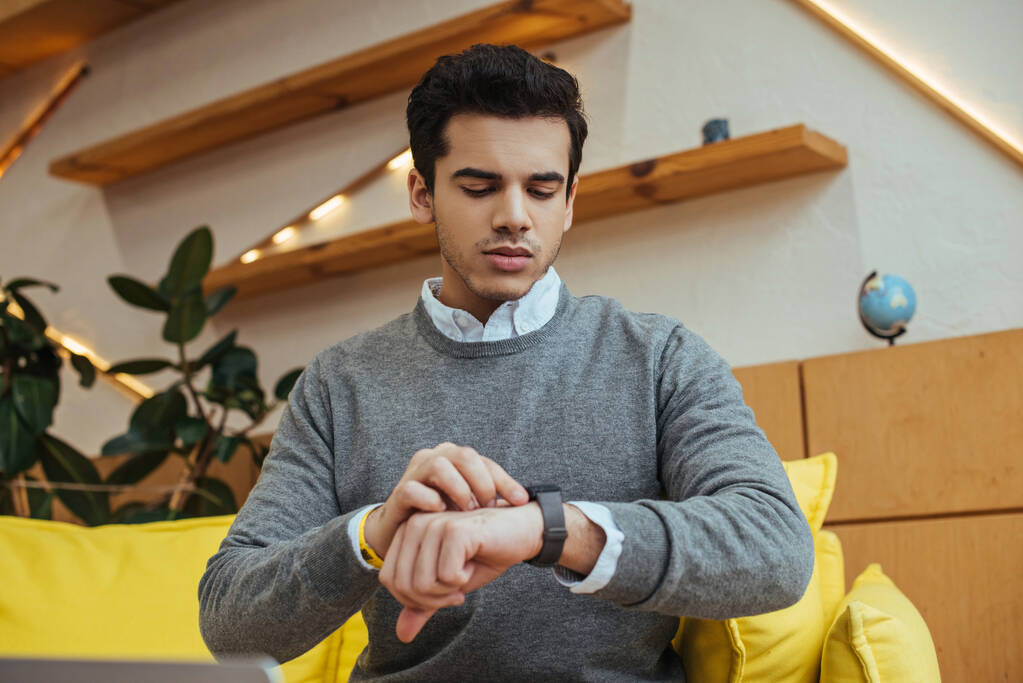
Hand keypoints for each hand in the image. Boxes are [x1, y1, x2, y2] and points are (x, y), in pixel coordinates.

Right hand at [364, 442, 528, 558]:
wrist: (404, 533)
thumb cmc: (442, 517)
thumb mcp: (469, 505)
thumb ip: (489, 497)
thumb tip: (525, 500)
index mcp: (453, 457)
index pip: (484, 462)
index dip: (505, 481)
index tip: (520, 502)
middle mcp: (434, 457)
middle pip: (464, 456)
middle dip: (481, 483)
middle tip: (488, 507)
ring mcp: (414, 473)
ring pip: (439, 466)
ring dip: (459, 490)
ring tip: (467, 512)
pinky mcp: (398, 492)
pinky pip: (413, 490)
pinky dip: (430, 501)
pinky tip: (442, 514)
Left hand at [379, 503, 543, 642]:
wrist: (520, 533)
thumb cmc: (484, 555)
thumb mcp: (449, 584)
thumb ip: (424, 605)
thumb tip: (402, 635)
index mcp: (406, 532)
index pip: (389, 579)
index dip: (413, 599)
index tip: (442, 594)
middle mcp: (415, 524)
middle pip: (403, 584)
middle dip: (431, 600)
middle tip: (455, 593)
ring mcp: (434, 524)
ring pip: (422, 583)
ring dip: (447, 592)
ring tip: (463, 578)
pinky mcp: (455, 531)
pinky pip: (446, 576)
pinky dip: (461, 581)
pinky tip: (473, 566)